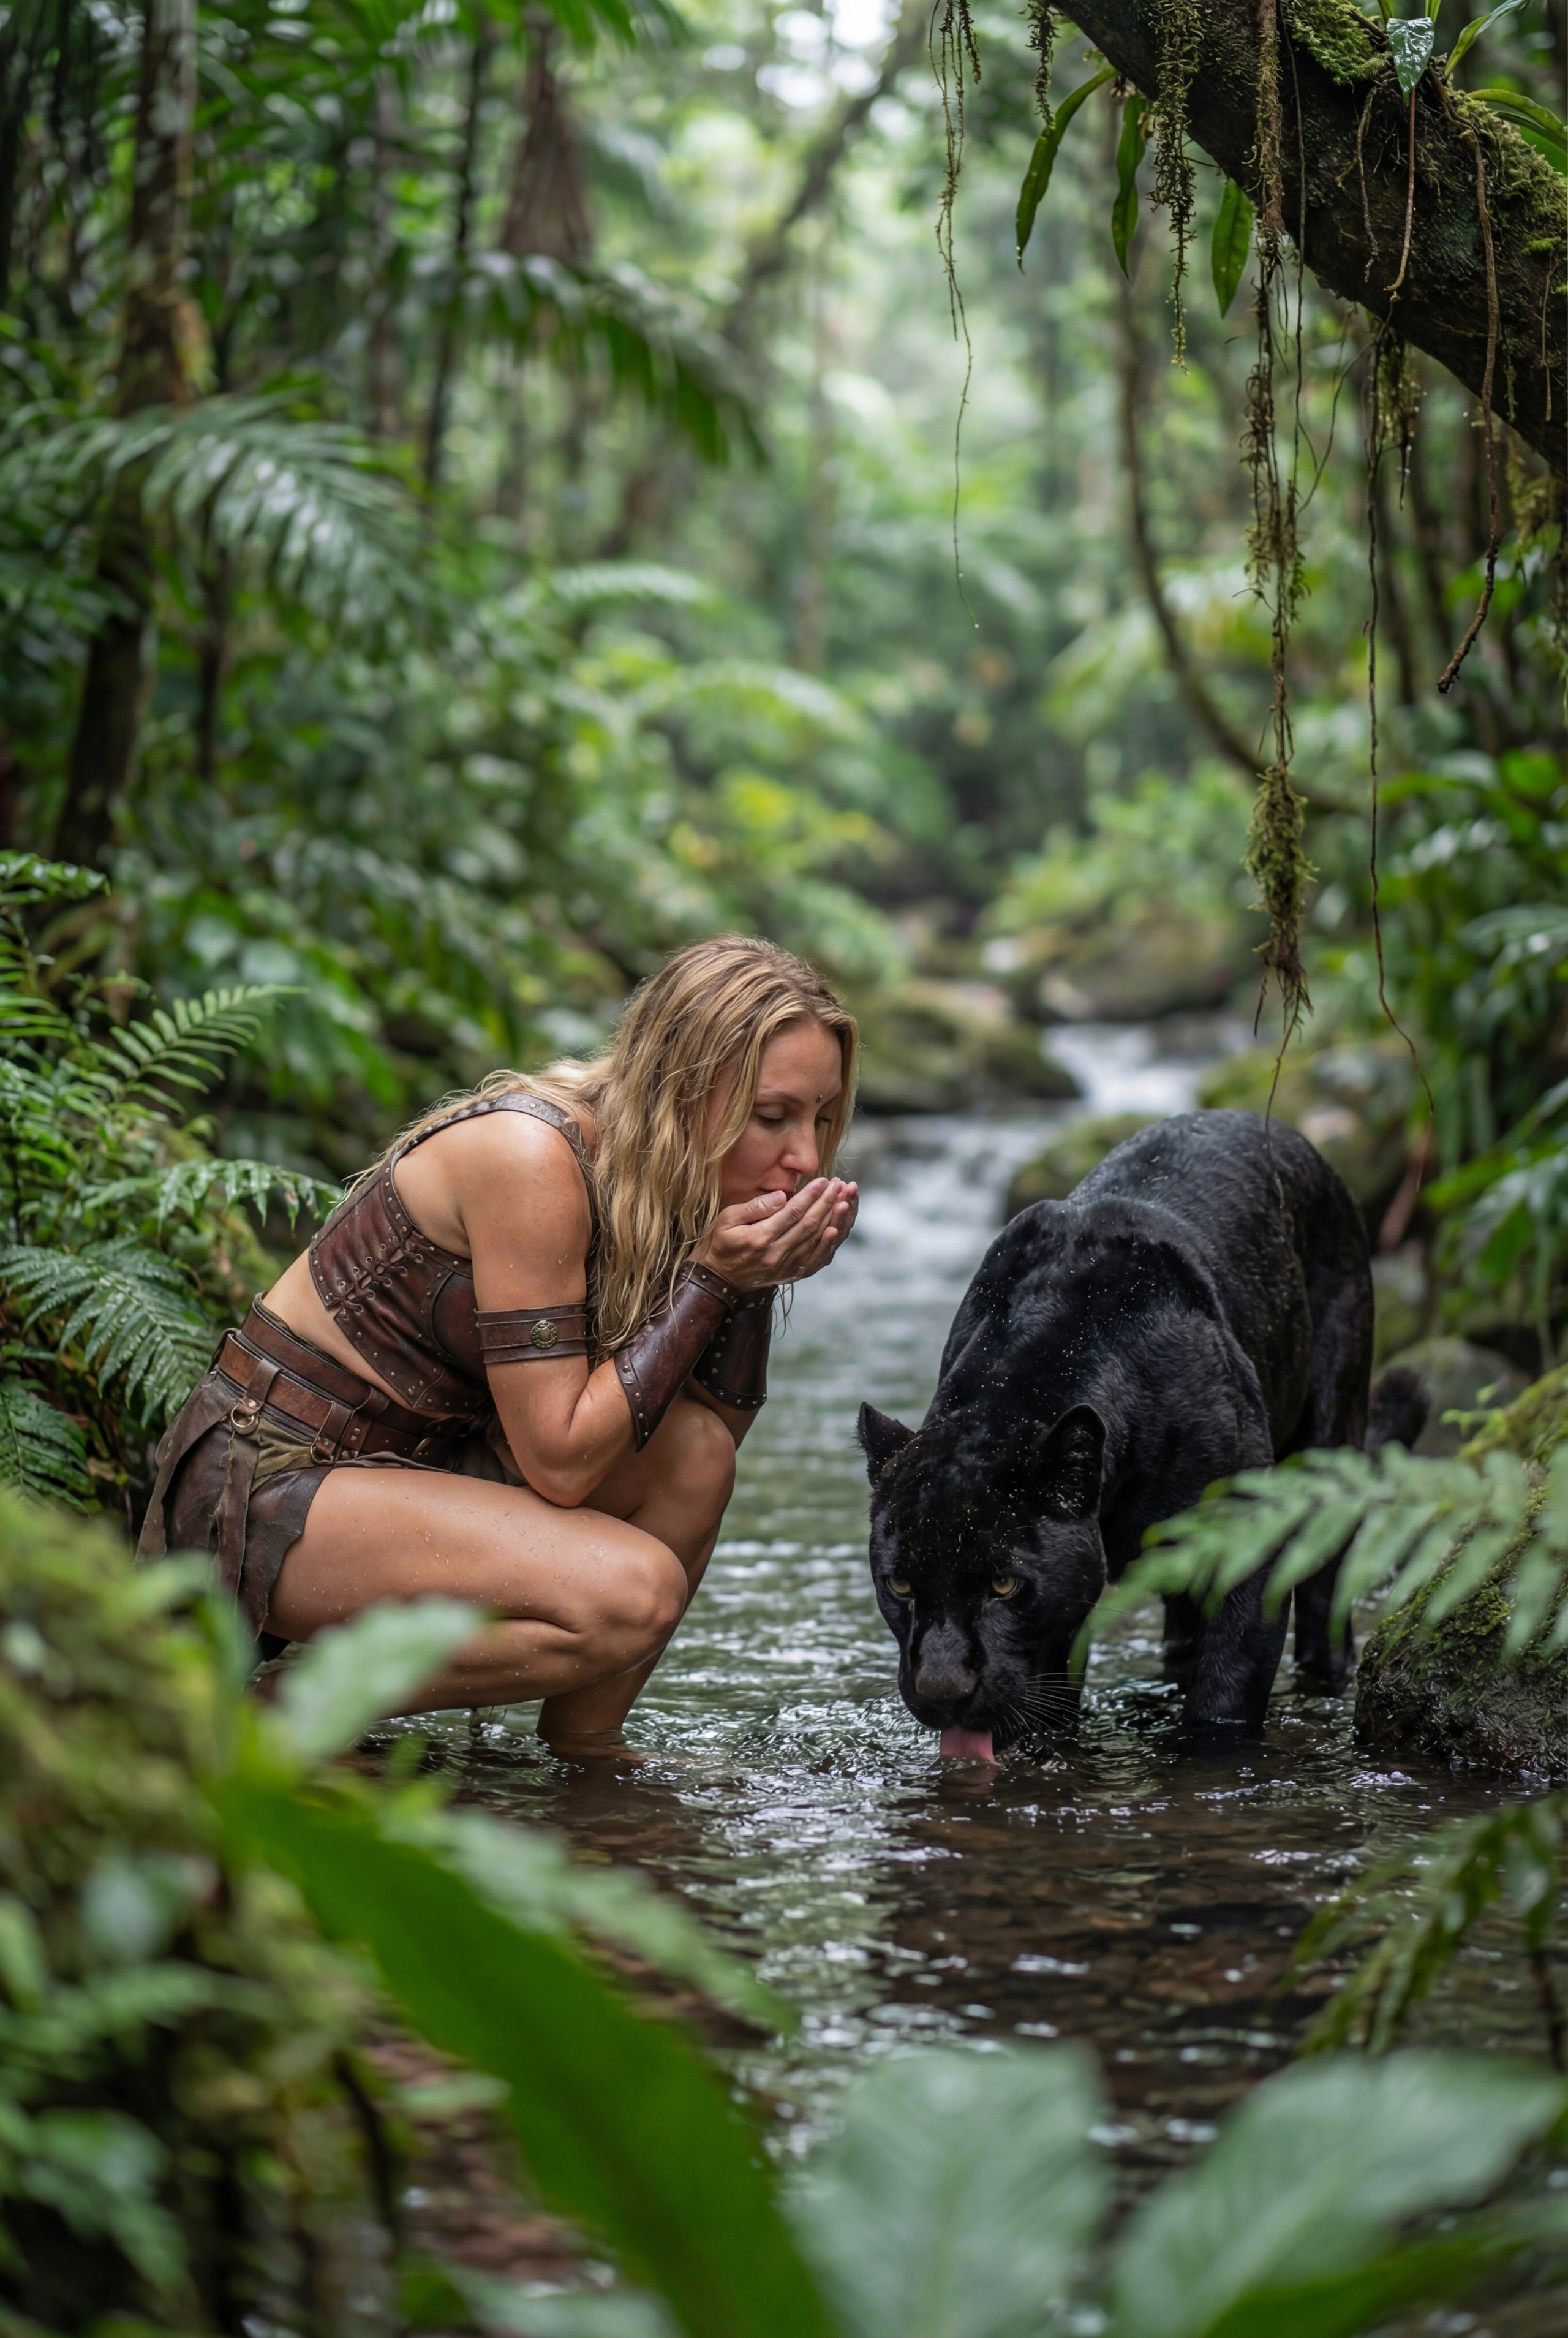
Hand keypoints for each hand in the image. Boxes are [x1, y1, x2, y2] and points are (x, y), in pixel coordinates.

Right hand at [698, 1177, 858, 1290]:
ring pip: (817, 1240)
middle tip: (840, 1184)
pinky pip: (817, 1258)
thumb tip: (782, 1196)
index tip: (824, 1180)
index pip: (793, 1212)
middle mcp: (776, 1254)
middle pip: (810, 1225)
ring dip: (835, 1219)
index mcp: (760, 1238)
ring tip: (846, 1199)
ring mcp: (787, 1267)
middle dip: (828, 1202)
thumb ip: (755, 1206)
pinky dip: (830, 1244)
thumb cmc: (723, 1243)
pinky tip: (838, 1228)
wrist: (721, 1279)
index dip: (811, 1195)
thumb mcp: (727, 1219)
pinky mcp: (793, 1274)